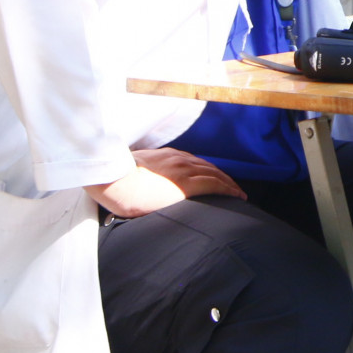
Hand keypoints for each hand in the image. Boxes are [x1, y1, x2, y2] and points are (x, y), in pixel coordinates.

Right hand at [86, 147, 244, 218]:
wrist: (114, 180)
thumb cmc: (116, 180)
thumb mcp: (132, 170)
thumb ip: (143, 173)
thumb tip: (141, 184)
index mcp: (166, 157)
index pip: (194, 162)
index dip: (207, 170)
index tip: (215, 177)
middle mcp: (178, 160)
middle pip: (208, 167)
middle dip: (222, 176)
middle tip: (233, 187)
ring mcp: (183, 171)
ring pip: (215, 174)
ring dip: (229, 184)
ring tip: (238, 194)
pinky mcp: (186, 184)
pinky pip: (215, 185)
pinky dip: (228, 189)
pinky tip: (237, 196)